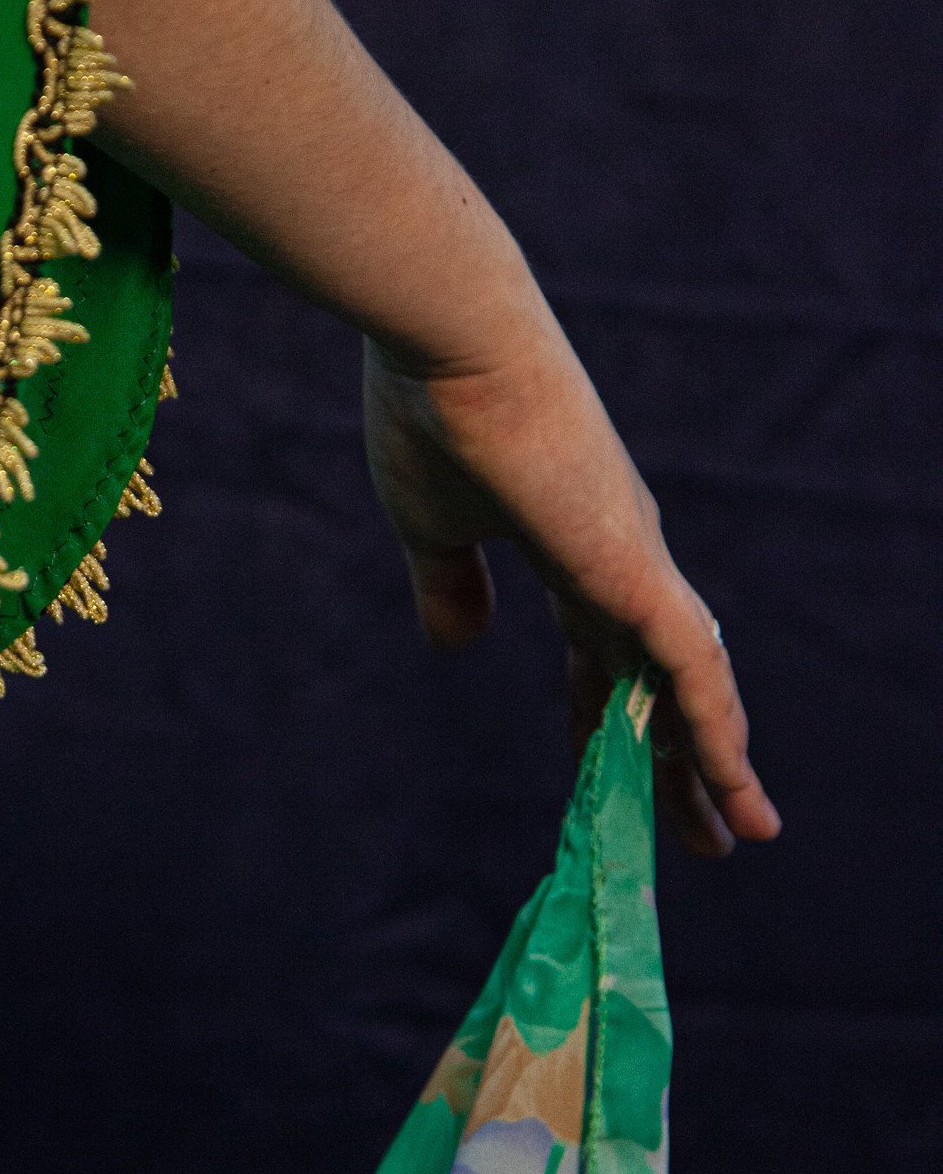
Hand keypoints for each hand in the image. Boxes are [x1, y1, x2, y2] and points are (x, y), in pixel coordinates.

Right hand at [363, 337, 780, 855]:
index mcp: (571, 554)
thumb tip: (457, 646)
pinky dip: (718, 730)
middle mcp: (621, 564)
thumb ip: (450, 586)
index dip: (603, 726)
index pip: (600, 661)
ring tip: (743, 831)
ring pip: (694, 688)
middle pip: (662, 688)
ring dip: (716, 765)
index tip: (606, 780)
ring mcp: (635, 566)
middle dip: (677, 764)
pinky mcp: (635, 569)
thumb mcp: (430, 528)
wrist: (449, 342)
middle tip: (703, 832)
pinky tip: (736, 784)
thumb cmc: (430, 417)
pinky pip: (697, 668)